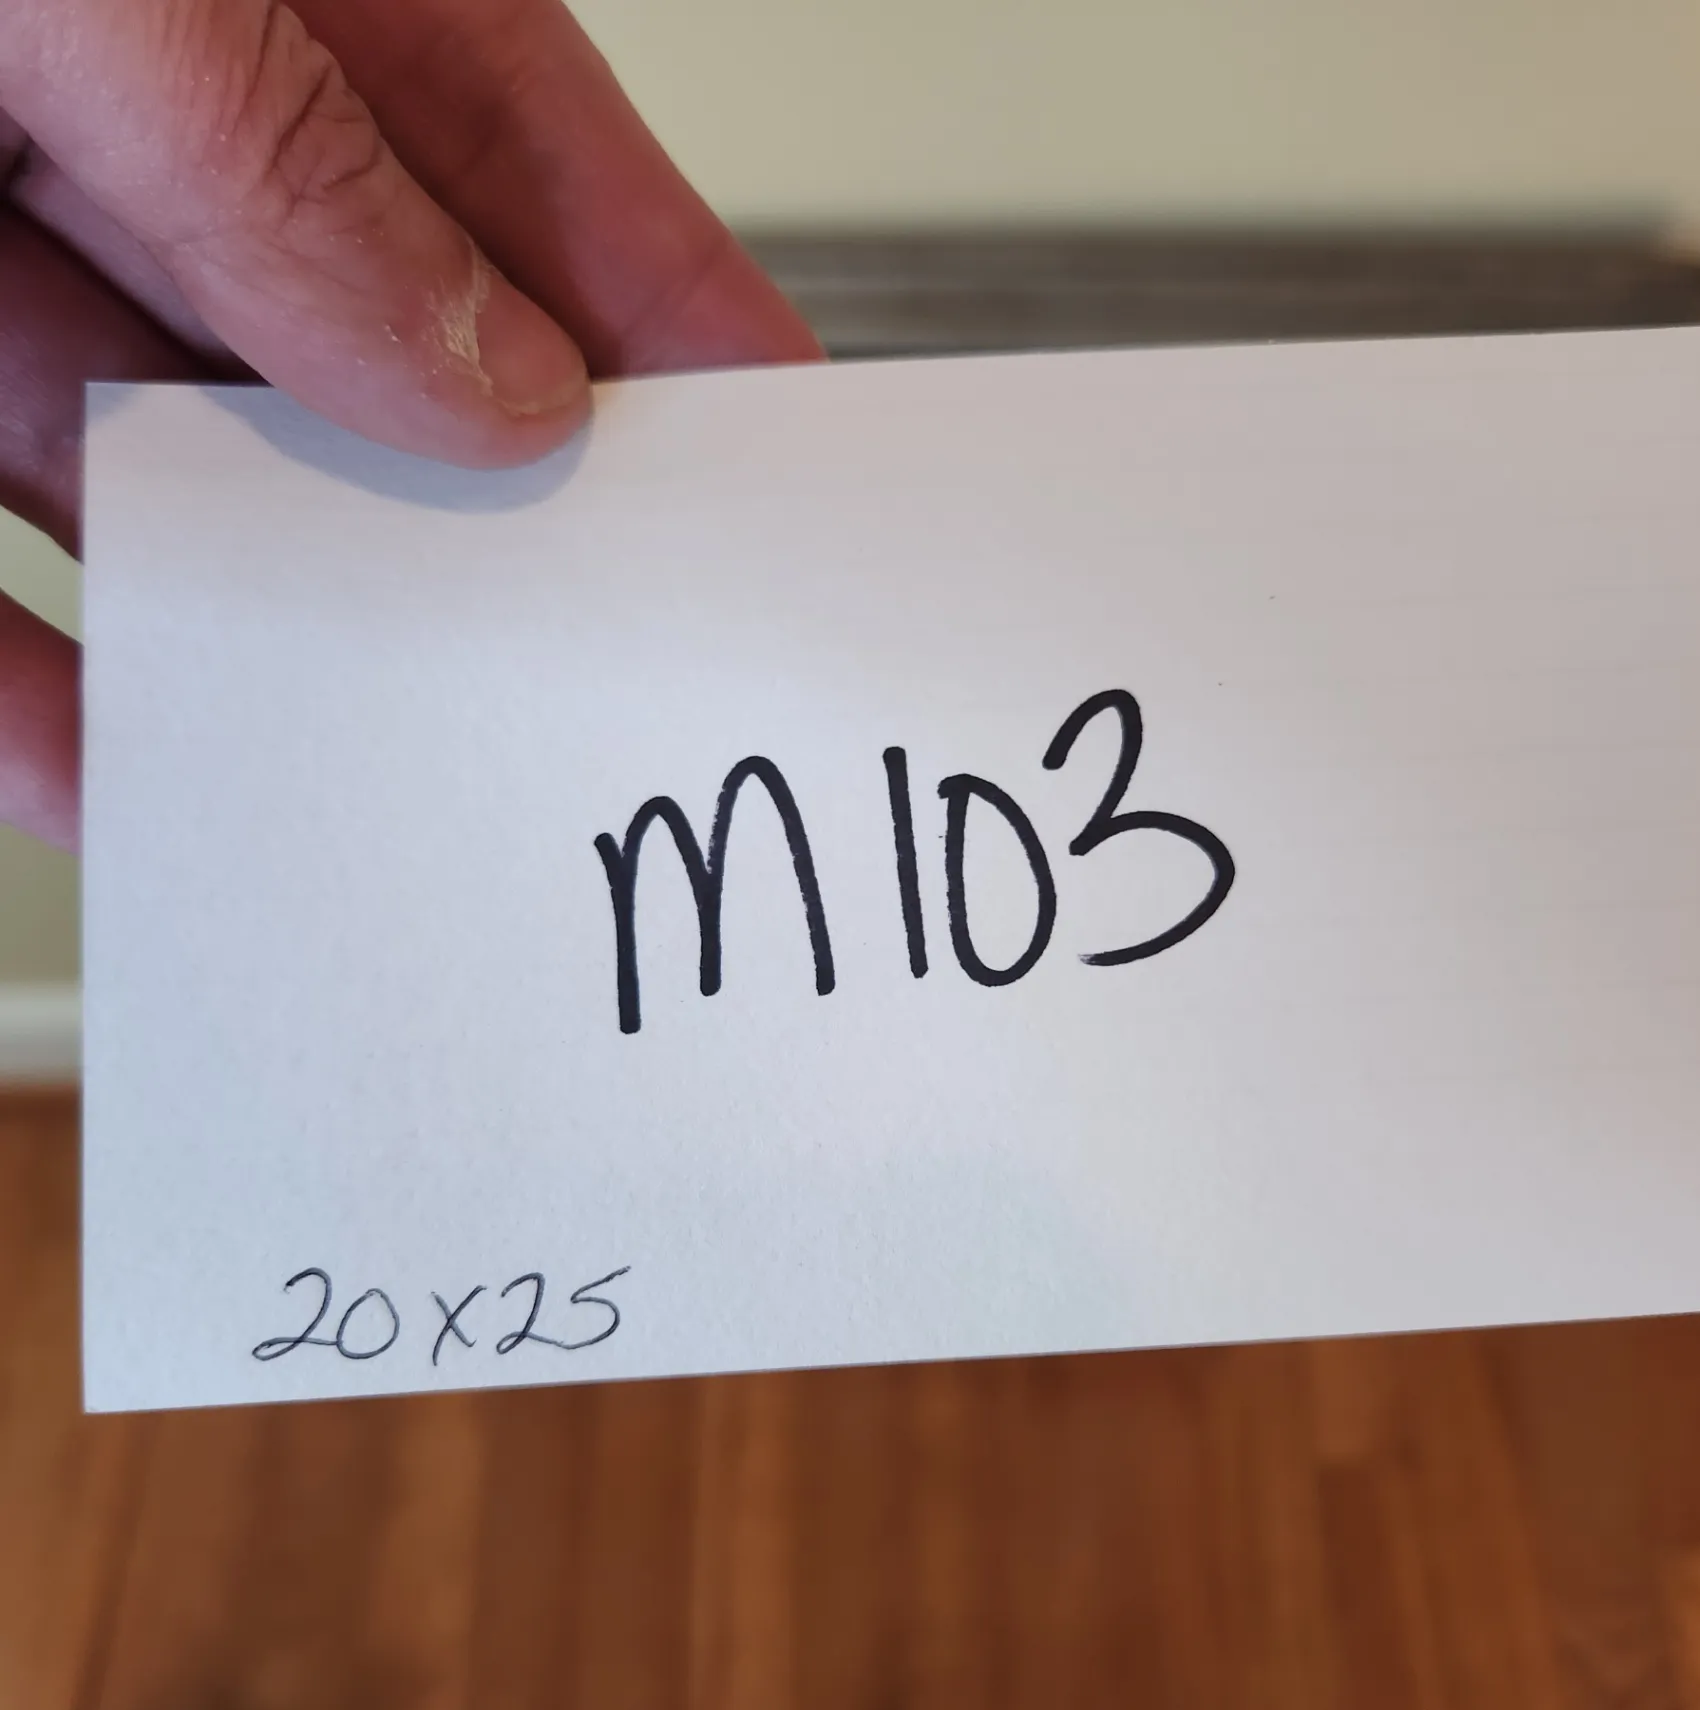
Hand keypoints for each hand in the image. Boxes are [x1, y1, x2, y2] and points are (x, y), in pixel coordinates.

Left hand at [0, 0, 818, 851]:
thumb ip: (290, 163)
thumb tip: (486, 375)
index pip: (532, 171)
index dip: (675, 330)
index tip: (783, 470)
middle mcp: (146, 115)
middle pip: (377, 357)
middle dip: (487, 513)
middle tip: (591, 650)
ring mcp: (0, 235)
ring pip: (182, 480)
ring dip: (276, 626)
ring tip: (369, 749)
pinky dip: (32, 689)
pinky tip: (104, 766)